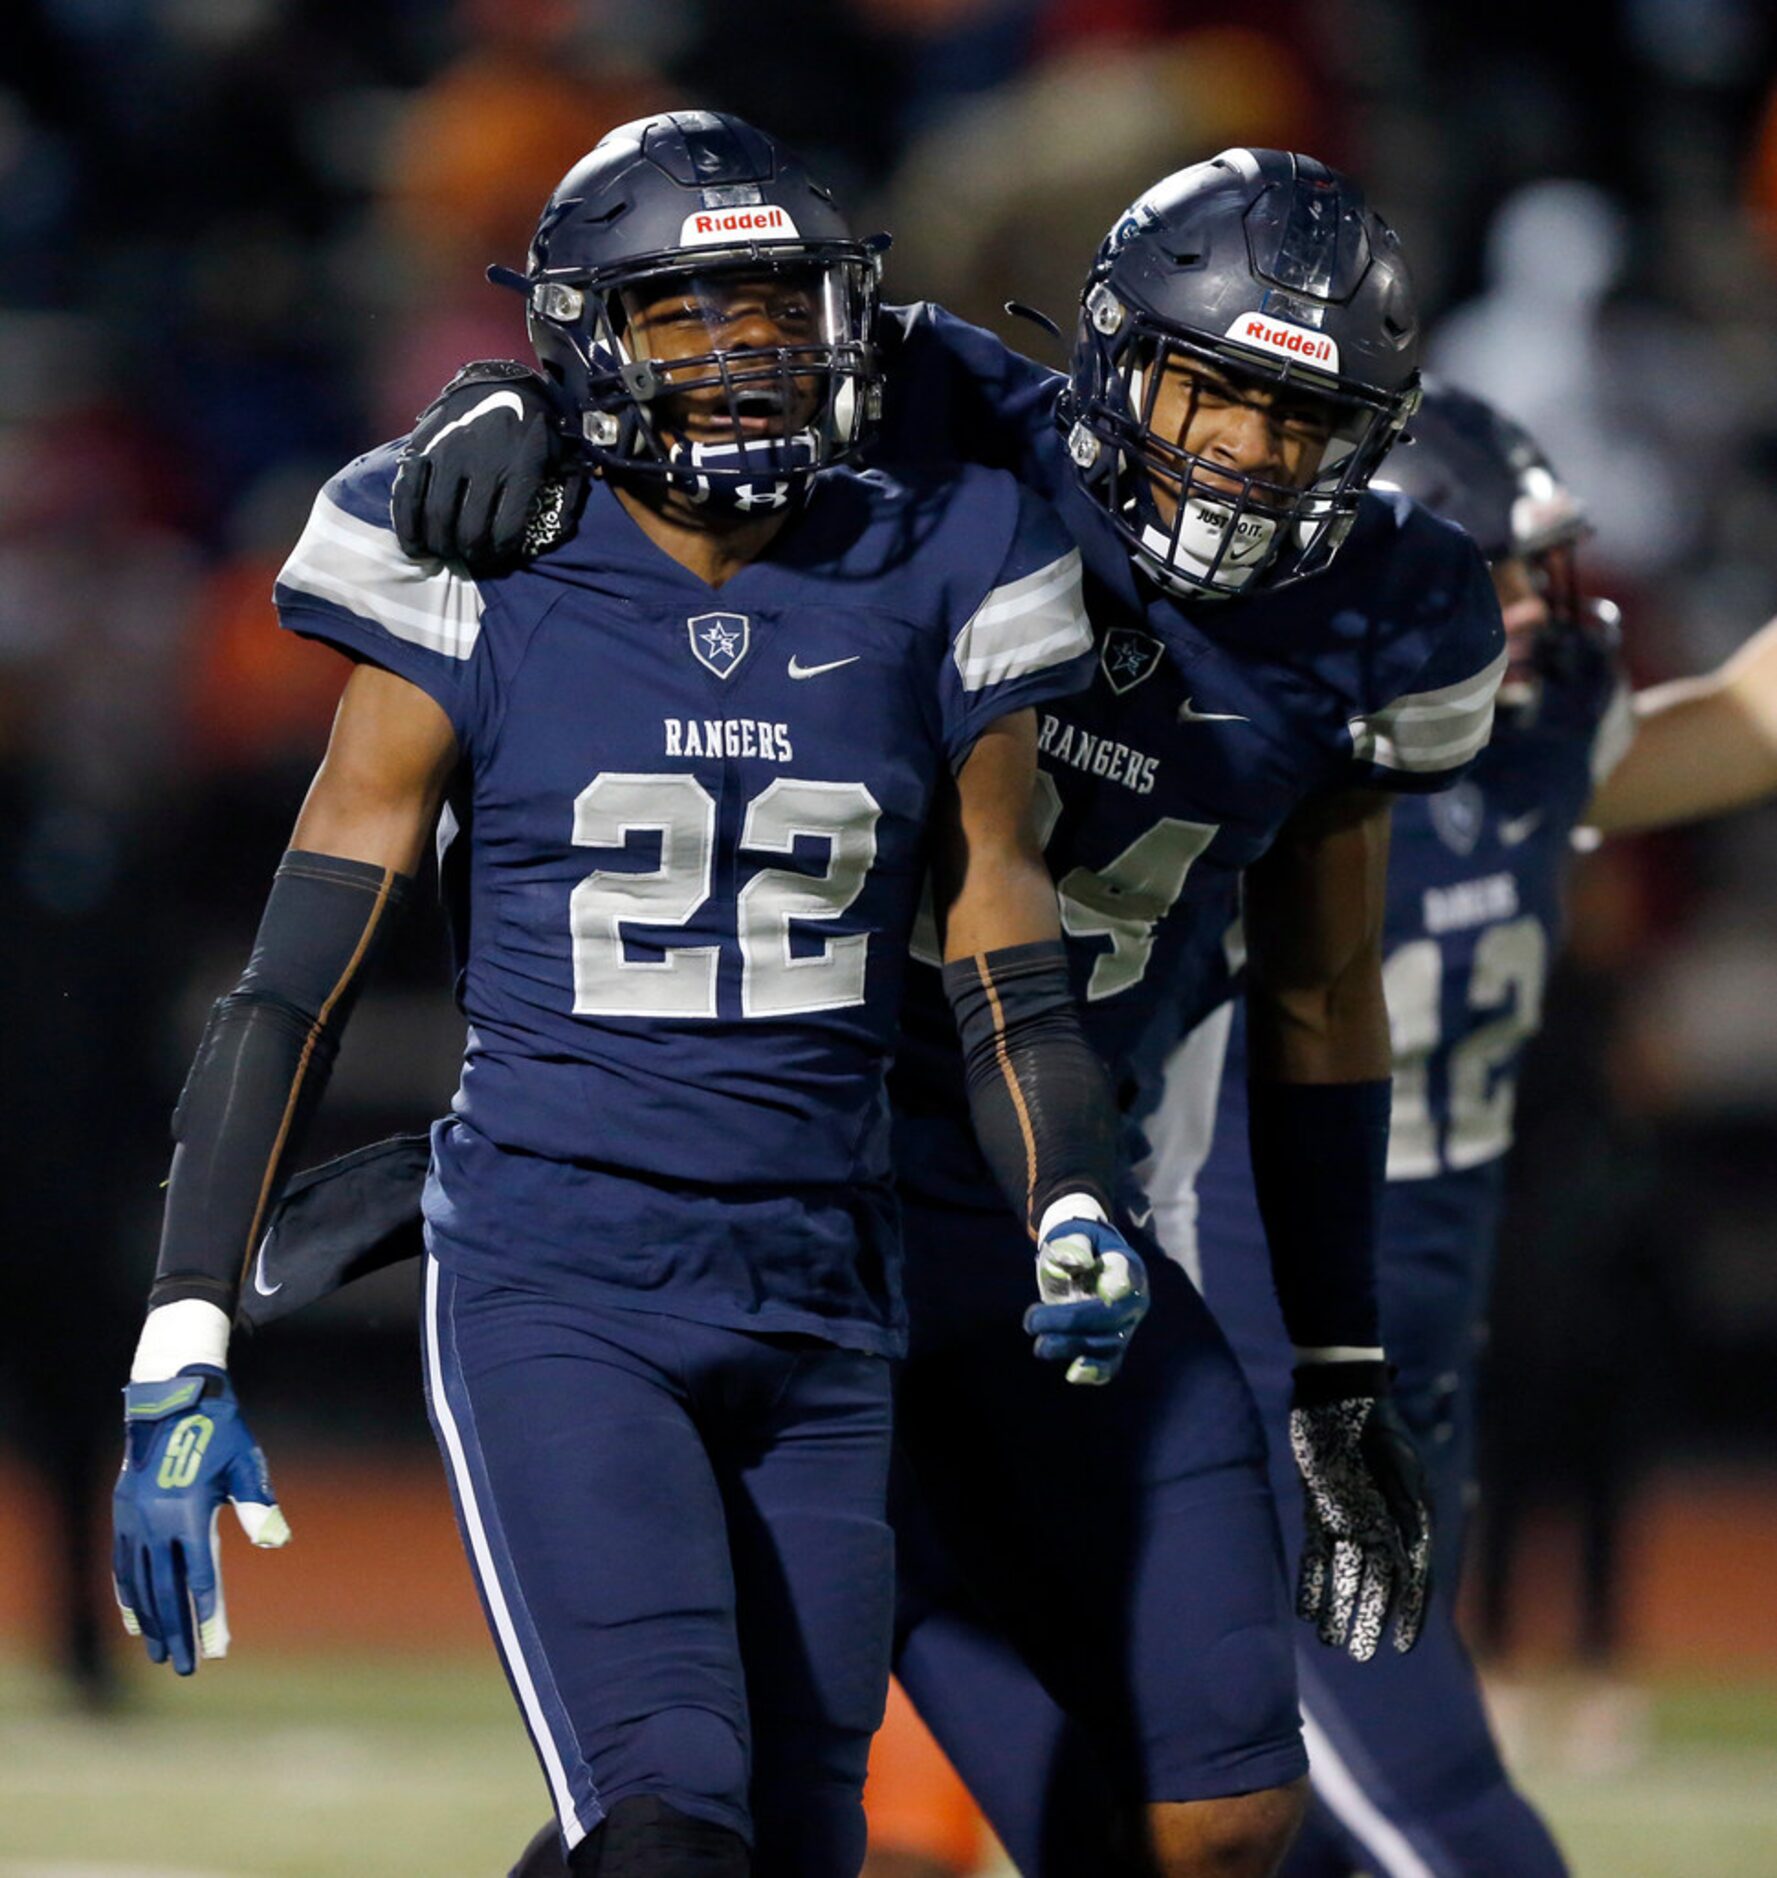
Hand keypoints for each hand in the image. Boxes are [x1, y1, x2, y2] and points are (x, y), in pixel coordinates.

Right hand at [112, 1366, 290, 1674]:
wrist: (175, 1399)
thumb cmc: (221, 1432)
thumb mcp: (243, 1463)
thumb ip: (255, 1503)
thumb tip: (275, 1540)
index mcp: (188, 1513)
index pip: (200, 1579)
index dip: (209, 1616)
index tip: (217, 1650)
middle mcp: (155, 1523)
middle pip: (167, 1592)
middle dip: (178, 1632)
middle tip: (186, 1668)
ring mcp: (134, 1520)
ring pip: (140, 1584)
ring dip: (151, 1621)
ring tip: (160, 1653)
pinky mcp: (122, 1514)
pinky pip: (122, 1565)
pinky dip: (128, 1595)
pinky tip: (136, 1619)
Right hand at [389, 361, 579, 570]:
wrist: (498, 383)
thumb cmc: (533, 430)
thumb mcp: (561, 458)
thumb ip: (566, 496)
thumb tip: (560, 534)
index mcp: (520, 467)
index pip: (507, 530)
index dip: (500, 555)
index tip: (497, 559)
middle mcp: (483, 462)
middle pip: (470, 530)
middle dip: (470, 554)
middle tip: (470, 558)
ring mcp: (448, 453)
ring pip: (437, 516)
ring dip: (439, 546)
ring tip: (443, 555)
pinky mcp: (422, 447)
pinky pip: (408, 493)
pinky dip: (407, 524)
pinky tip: (414, 544)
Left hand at [1024, 1216, 1149, 1384]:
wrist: (1085, 1261)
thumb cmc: (1078, 1245)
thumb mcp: (1075, 1235)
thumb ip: (1074, 1244)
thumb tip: (1075, 1262)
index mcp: (1128, 1267)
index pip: (1125, 1278)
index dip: (1115, 1286)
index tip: (1102, 1291)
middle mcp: (1133, 1300)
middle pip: (1111, 1317)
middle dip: (1071, 1322)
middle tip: (1032, 1321)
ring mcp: (1126, 1326)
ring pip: (1108, 1344)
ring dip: (1071, 1346)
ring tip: (1040, 1346)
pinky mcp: (1112, 1345)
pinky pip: (1110, 1364)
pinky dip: (1093, 1372)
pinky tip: (1072, 1374)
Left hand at [1289, 1361, 1430, 1659]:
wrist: (1335, 1390)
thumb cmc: (1371, 1425)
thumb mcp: (1394, 1463)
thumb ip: (1403, 1506)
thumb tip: (1414, 1551)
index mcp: (1407, 1516)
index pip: (1412, 1576)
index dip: (1410, 1613)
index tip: (1402, 1647)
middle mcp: (1380, 1522)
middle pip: (1376, 1581)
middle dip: (1369, 1618)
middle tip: (1360, 1655)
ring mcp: (1349, 1516)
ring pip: (1345, 1572)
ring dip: (1339, 1606)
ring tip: (1330, 1643)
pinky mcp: (1319, 1506)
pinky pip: (1316, 1552)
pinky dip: (1313, 1580)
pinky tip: (1305, 1609)